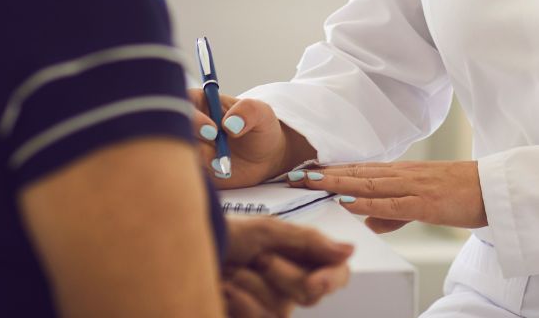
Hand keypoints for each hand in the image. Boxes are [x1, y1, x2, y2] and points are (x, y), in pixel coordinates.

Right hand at [188, 89, 289, 187]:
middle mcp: (193, 126)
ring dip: (201, 160)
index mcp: (203, 104)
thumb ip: (248, 111)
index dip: (193, 114)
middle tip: (215, 145)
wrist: (266, 158)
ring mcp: (193, 149)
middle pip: (176, 128)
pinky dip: (202, 177)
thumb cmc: (260, 128)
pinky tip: (222, 174)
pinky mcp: (197, 170)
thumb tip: (230, 124)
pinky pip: (189, 174)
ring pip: (181, 153)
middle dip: (192, 138)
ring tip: (224, 164)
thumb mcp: (261, 113)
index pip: (185, 102)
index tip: (212, 129)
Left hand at [221, 215, 352, 316]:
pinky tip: (225, 288)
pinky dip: (240, 302)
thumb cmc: (229, 233)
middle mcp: (291, 283)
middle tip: (261, 257)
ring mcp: (271, 304)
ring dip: (253, 286)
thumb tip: (350, 250)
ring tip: (234, 269)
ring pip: (281, 311)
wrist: (188, 248)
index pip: (337, 273)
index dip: (331, 279)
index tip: (314, 281)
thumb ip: (309, 241)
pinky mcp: (253, 317)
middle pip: (310, 295)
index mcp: (301, 255)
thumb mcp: (269, 230)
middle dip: (282, 275)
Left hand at [289, 160, 486, 233]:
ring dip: (336, 182)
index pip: (358, 171)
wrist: (494, 188)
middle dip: (323, 174)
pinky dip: (366, 202)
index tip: (304, 172)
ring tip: (310, 182)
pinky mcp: (424, 202)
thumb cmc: (460, 195)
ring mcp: (411, 186)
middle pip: (355, 173)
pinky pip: (390, 202)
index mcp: (399, 174)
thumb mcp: (422, 204)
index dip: (330, 171)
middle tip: (293, 175)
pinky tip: (347, 202)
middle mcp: (401, 174)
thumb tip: (367, 221)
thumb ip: (394, 214)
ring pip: (366, 183)